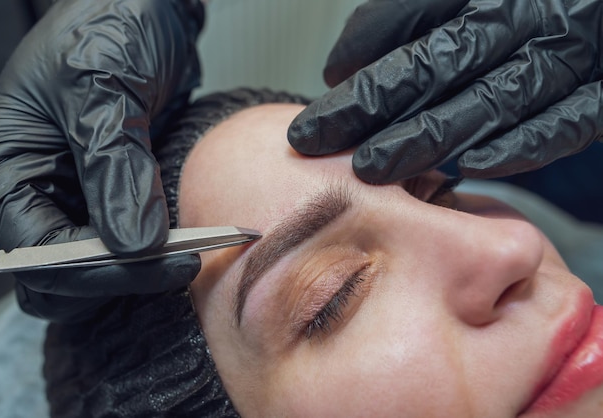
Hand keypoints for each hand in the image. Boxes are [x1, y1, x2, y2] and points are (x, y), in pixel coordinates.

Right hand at [0, 0, 203, 321]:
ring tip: (187, 257)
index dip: (94, 269)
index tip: (160, 264)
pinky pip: (124, 240)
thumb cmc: (107, 21)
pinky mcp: (114, 189)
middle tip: (181, 264)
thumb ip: (114, 165)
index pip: (36, 251)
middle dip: (117, 277)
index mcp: (9, 163)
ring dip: (135, 272)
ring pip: (92, 264)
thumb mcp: (103, 84)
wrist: (145, 4)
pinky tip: (184, 242)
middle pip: (58, 271)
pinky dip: (151, 251)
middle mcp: (37, 186)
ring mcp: (76, 192)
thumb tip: (135, 242)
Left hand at [288, 0, 602, 182]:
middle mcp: (532, 12)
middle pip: (439, 62)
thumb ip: (414, 18)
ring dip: (426, 137)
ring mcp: (571, 53)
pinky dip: (517, 147)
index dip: (363, 46)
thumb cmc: (533, 11)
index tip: (326, 82)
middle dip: (371, 103)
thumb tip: (346, 64)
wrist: (599, 15)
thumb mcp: (469, 1)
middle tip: (316, 134)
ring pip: (489, 101)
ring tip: (371, 166)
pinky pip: (562, 125)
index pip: (416, 10)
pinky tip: (472, 166)